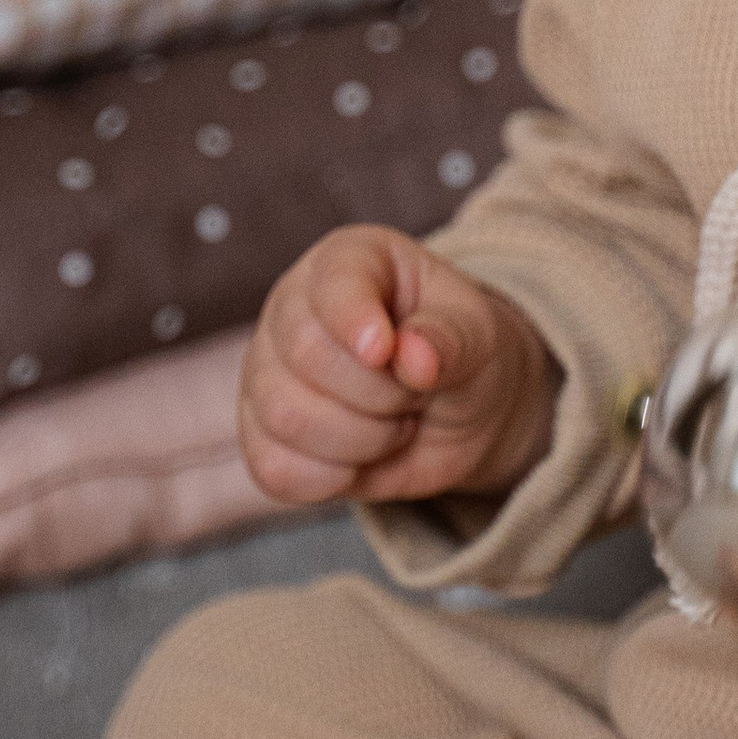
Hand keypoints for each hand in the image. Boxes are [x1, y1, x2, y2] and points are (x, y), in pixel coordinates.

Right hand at [238, 227, 559, 509]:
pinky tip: (360, 460)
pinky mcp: (260, 434)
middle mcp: (292, 307)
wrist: (453, 411)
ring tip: (393, 424)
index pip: (332, 283)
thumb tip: (414, 357)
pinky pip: (275, 468)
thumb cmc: (457, 351)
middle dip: (379, 394)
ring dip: (361, 439)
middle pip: (306, 354)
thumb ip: (451, 337)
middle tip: (416, 394)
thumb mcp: (478, 334)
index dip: (353, 320)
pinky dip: (330, 478)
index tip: (382, 352)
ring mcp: (266, 371)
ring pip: (287, 417)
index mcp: (348, 260)